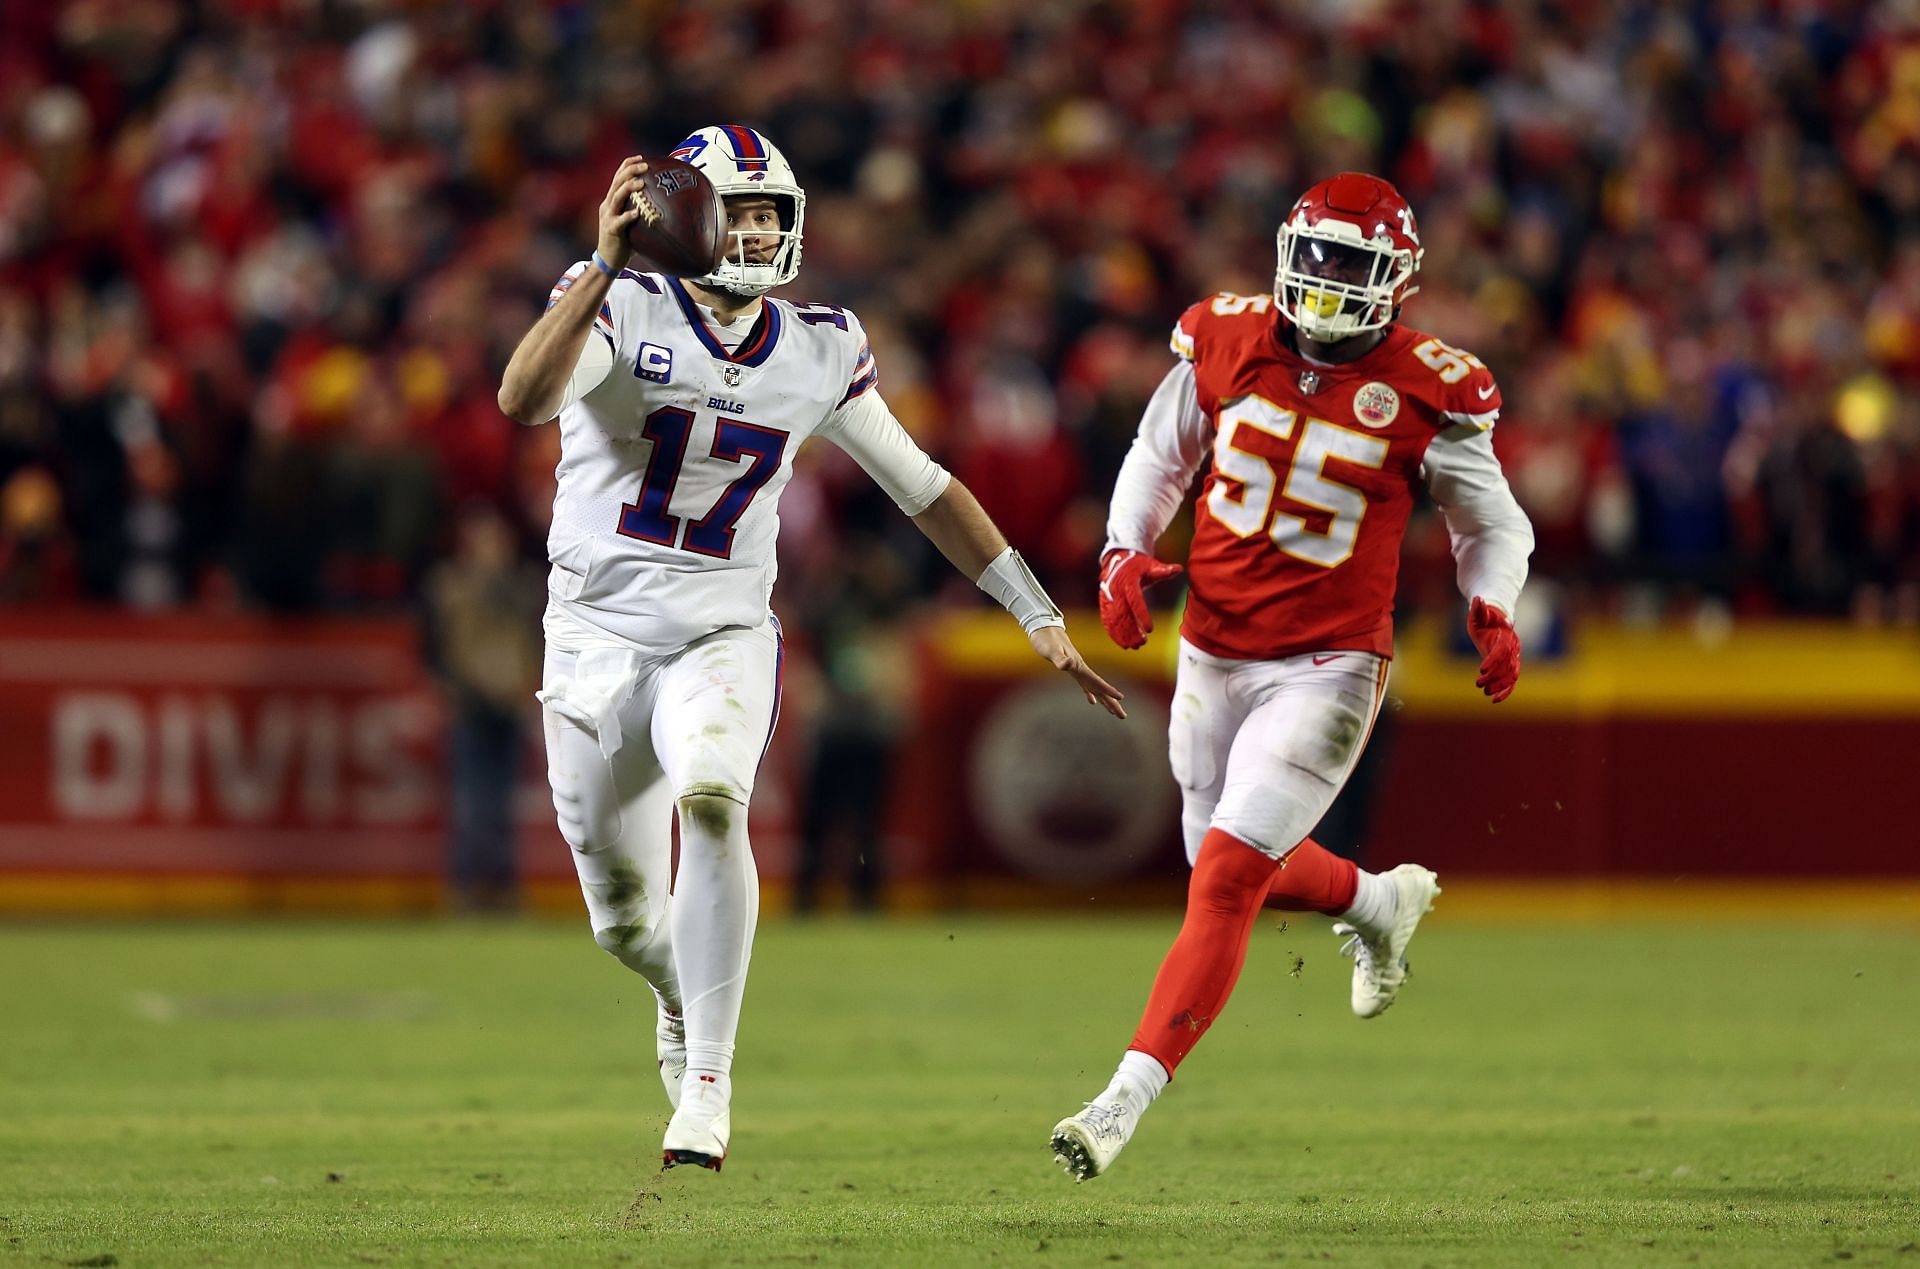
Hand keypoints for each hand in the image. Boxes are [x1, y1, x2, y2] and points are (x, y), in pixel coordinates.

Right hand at [596, 155, 650, 269]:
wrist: (608, 260)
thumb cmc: (624, 241)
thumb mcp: (631, 222)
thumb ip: (641, 211)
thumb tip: (664, 205)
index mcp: (612, 201)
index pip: (617, 177)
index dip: (627, 165)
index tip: (641, 157)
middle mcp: (608, 205)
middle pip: (616, 182)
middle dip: (630, 171)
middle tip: (645, 165)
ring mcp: (608, 217)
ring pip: (616, 197)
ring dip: (628, 188)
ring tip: (641, 183)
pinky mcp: (610, 230)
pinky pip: (619, 221)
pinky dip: (628, 216)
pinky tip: (637, 212)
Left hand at [1029, 624, 1126, 718]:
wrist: (1043, 626)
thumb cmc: (1045, 639)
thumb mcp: (1050, 650)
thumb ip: (1060, 659)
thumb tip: (1068, 664)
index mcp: (1079, 666)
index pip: (1096, 681)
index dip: (1108, 690)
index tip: (1121, 698)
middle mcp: (1081, 668)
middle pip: (1100, 688)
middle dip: (1111, 702)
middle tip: (1122, 716)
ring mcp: (1077, 668)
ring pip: (1094, 688)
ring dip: (1104, 700)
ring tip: (1113, 712)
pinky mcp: (1071, 668)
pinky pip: (1085, 684)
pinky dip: (1090, 693)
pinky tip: (1092, 701)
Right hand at [1097, 549, 1183, 649]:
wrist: (1117, 558)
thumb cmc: (1138, 564)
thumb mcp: (1150, 565)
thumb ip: (1163, 570)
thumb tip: (1178, 569)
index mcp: (1127, 580)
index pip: (1135, 601)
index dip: (1142, 616)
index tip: (1149, 630)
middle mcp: (1115, 590)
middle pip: (1123, 614)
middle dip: (1131, 630)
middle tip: (1142, 643)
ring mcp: (1107, 597)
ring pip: (1114, 619)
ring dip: (1123, 634)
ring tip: (1134, 646)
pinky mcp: (1104, 602)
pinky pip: (1107, 619)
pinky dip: (1113, 632)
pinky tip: (1123, 643)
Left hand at [1467, 597, 1520, 702]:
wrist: (1496, 619)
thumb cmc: (1485, 617)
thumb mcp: (1478, 613)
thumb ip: (1478, 609)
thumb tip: (1478, 599)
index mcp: (1506, 635)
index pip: (1501, 650)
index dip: (1492, 661)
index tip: (1481, 670)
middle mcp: (1513, 647)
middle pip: (1507, 666)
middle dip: (1494, 677)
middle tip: (1478, 684)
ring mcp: (1514, 657)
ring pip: (1511, 675)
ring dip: (1499, 685)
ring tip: (1485, 692)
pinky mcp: (1511, 665)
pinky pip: (1512, 680)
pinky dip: (1506, 691)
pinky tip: (1495, 700)